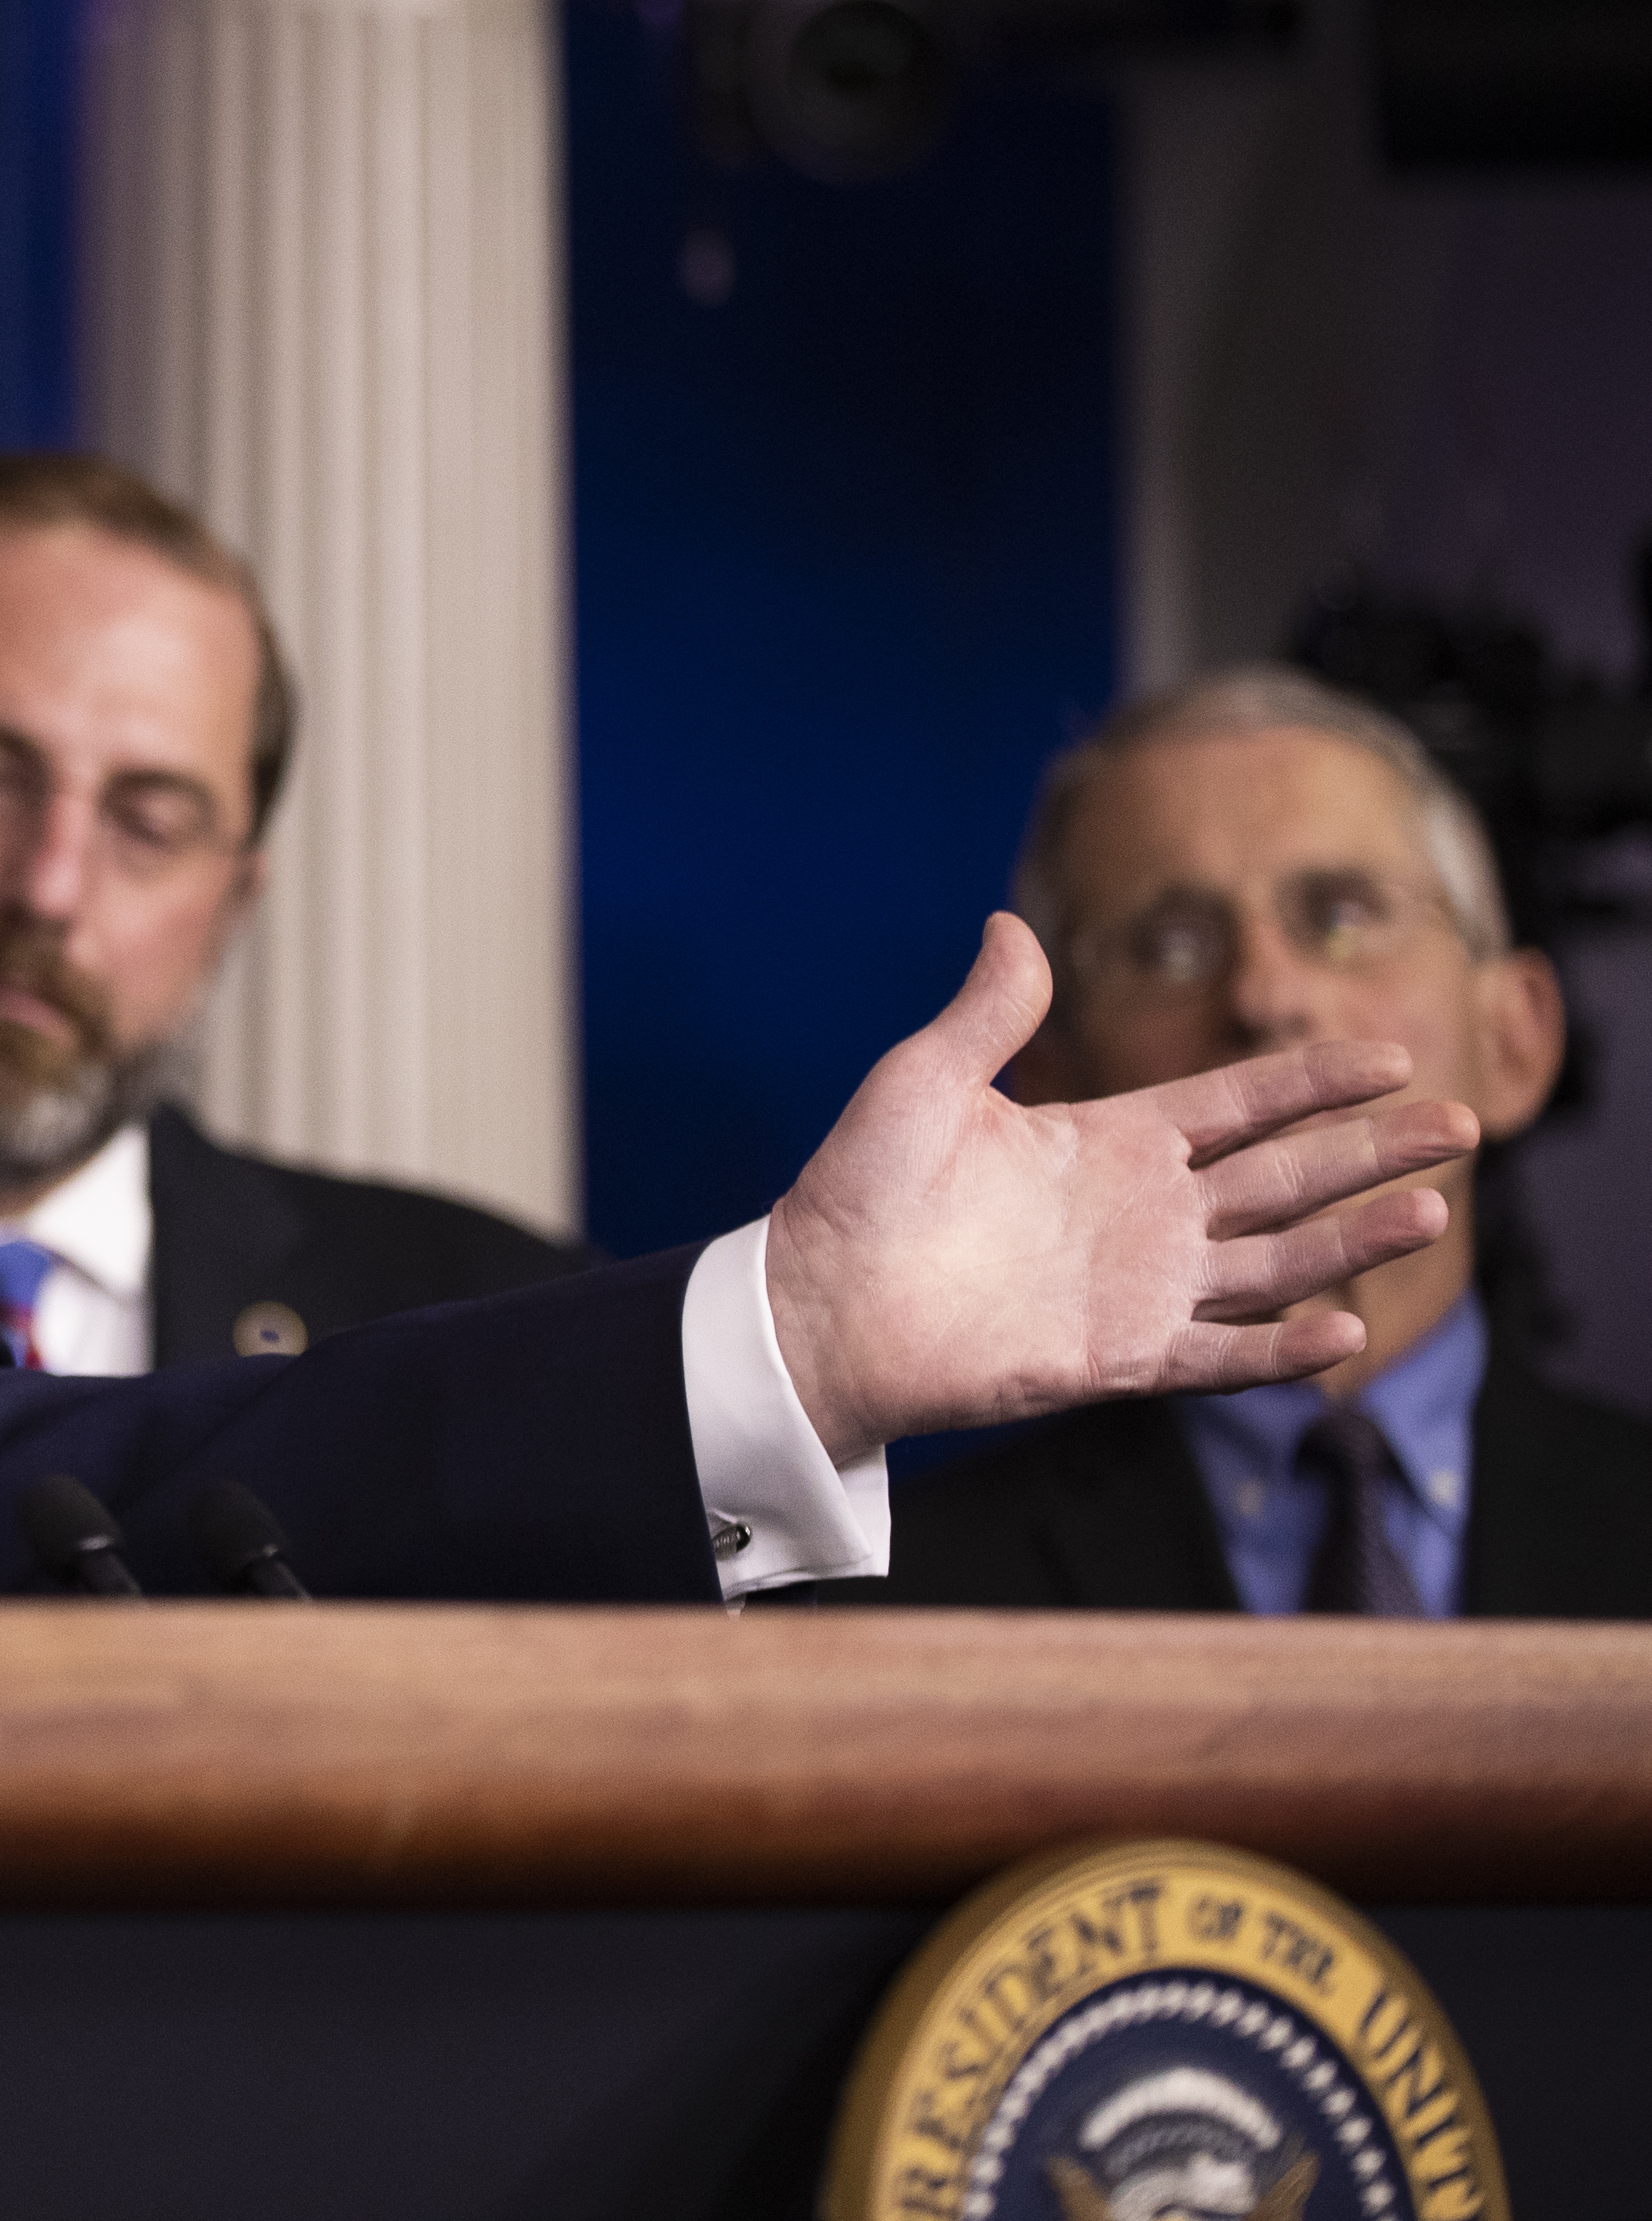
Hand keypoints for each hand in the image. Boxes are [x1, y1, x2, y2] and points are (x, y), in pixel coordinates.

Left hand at [764, 913, 1475, 1464]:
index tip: (1392, 1057)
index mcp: (1107, 1141)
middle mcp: (1141, 1214)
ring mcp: (1138, 1287)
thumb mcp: (925, 1079)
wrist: (817, 1298)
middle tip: (1462, 1124)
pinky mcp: (1118, 1355)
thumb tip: (1011, 924)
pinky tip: (1344, 1331)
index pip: (1239, 1105)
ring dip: (1351, 1241)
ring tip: (1430, 1209)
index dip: (1313, 1082)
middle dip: (1371, 1152)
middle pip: (1284, 1177)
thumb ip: (989, 1012)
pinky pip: (1218, 1355)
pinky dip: (1280, 1349)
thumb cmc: (859, 1188)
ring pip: (1274, 1262)